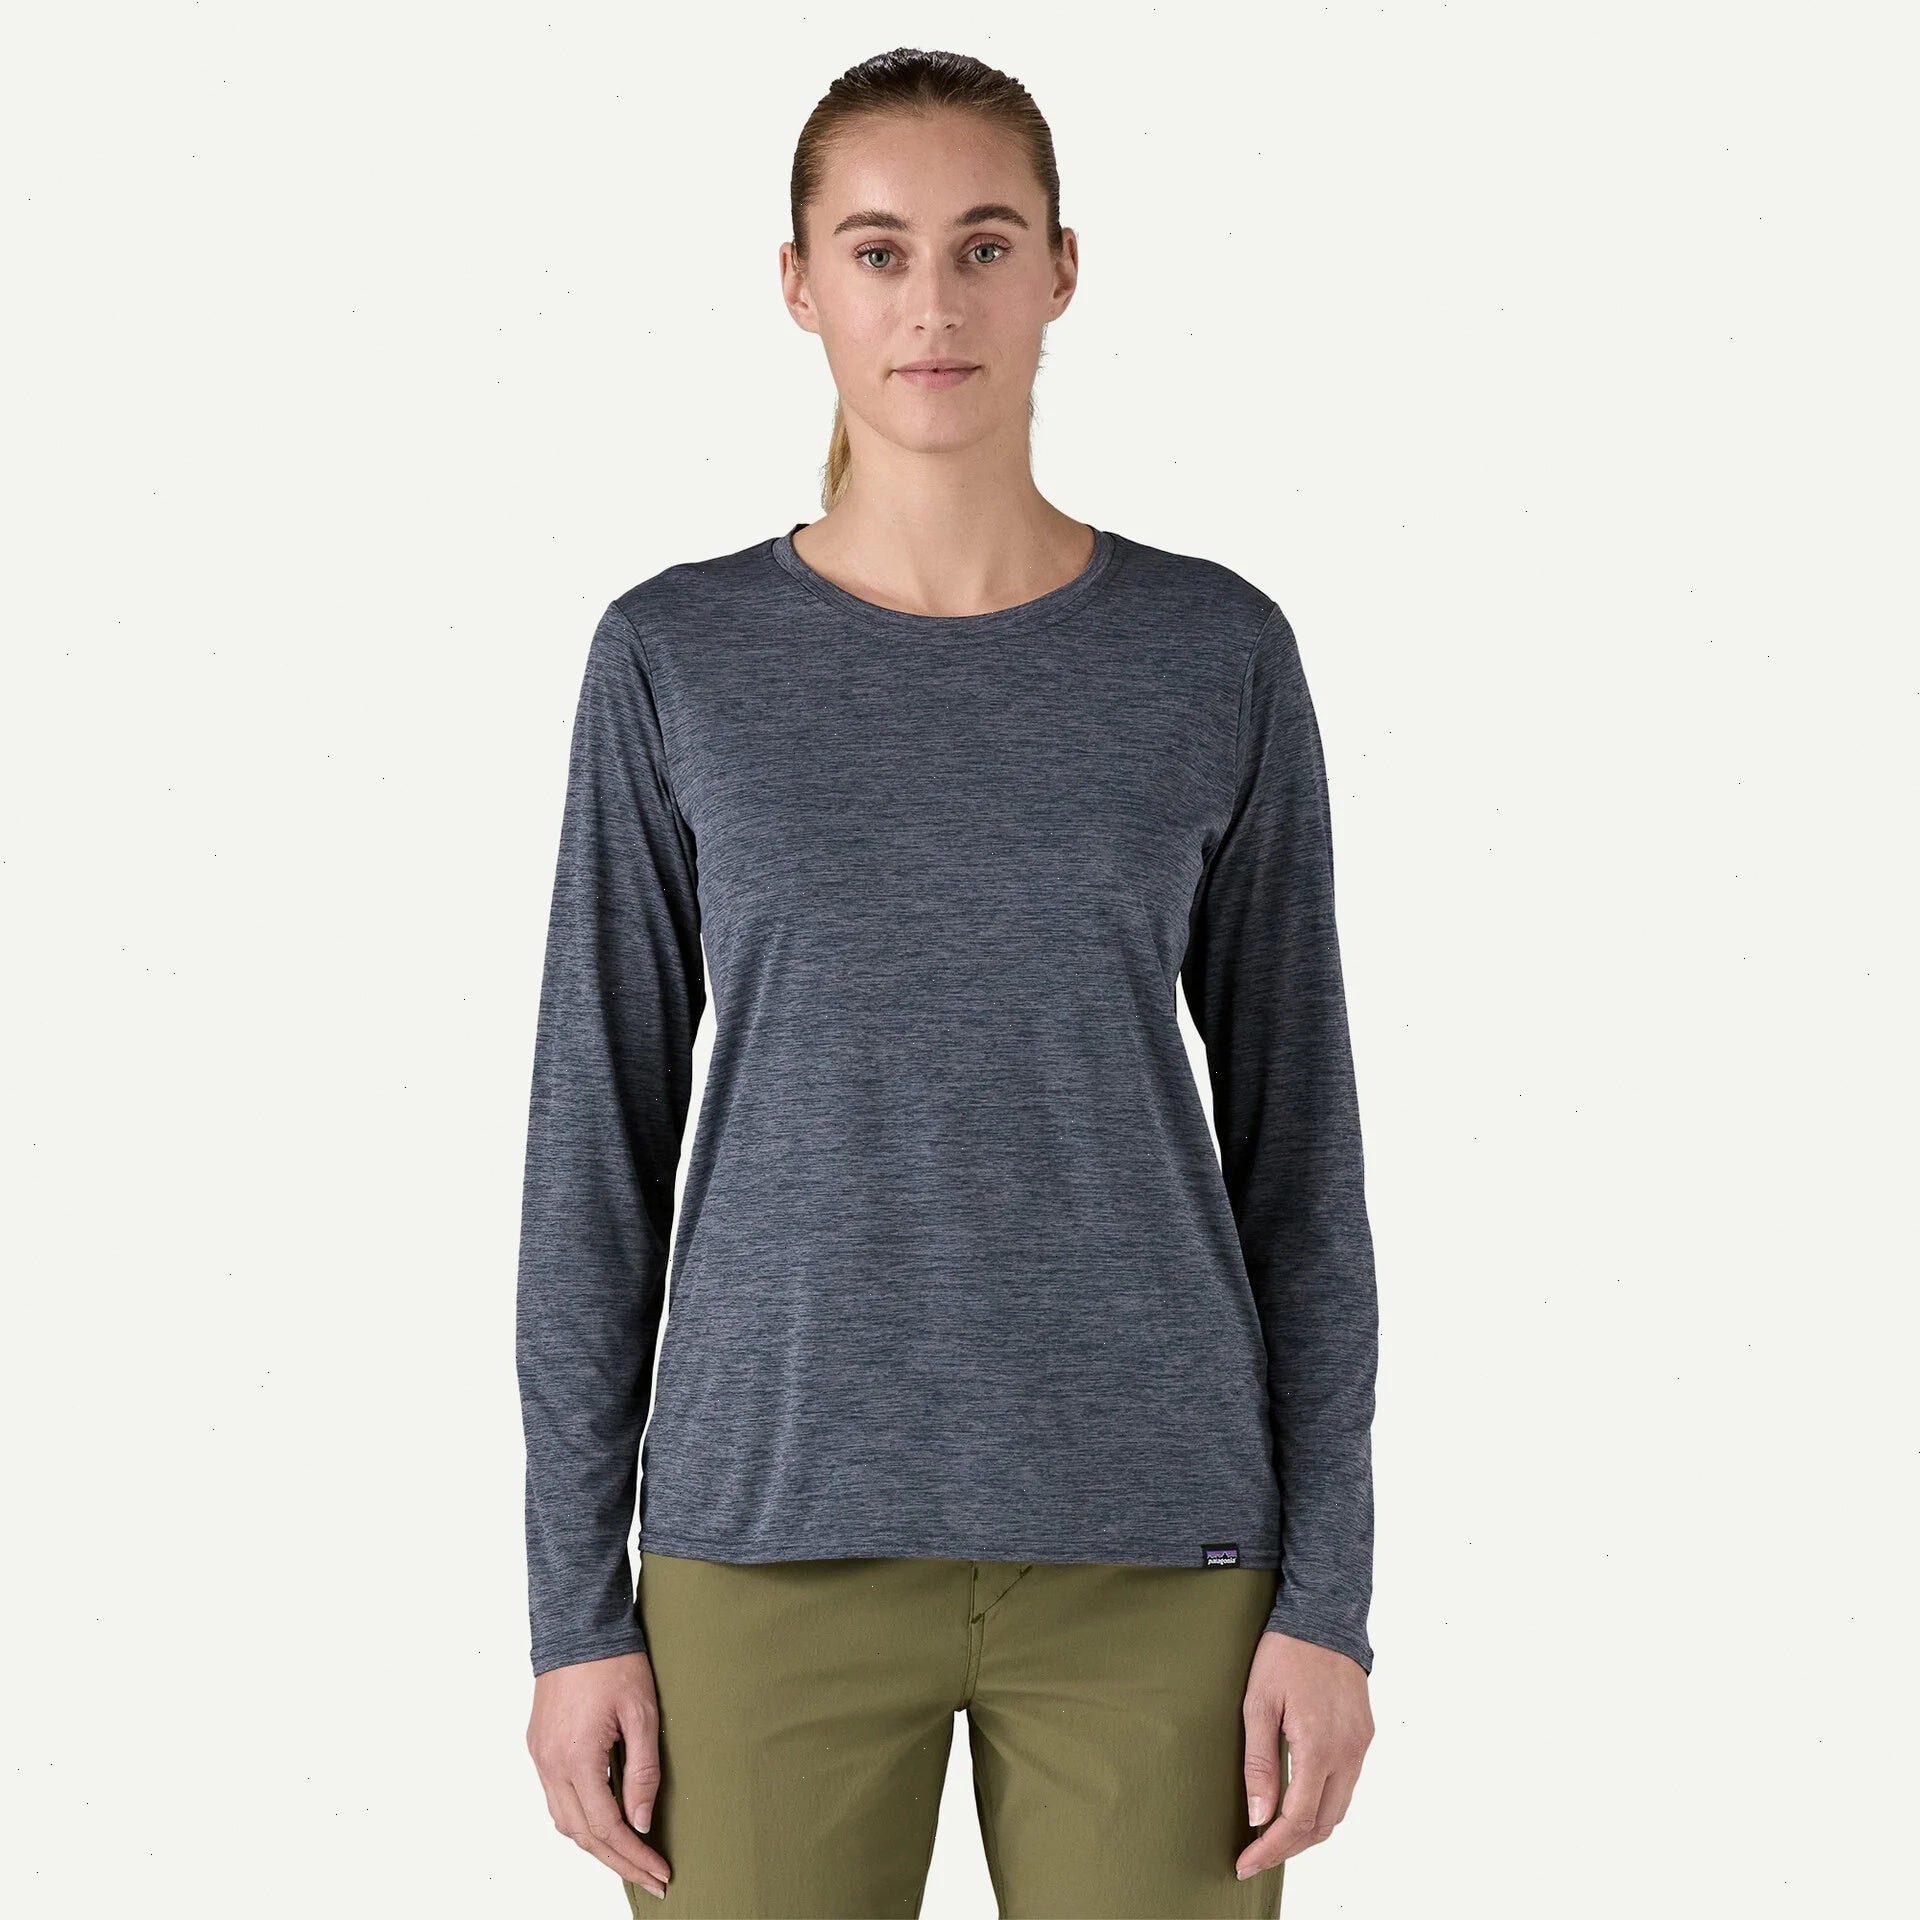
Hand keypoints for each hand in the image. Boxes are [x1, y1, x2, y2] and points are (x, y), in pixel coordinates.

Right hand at [526, 1650, 671, 1897]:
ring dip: (596, 1844)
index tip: (660, 1873)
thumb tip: (641, 1822)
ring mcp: (540, 1757)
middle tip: (651, 1877)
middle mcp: (550, 1765)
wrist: (577, 1625)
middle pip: (582, 1835)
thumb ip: (643, 1771)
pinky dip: (580, 1819)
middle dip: (618, 1862)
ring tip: (630, 1857)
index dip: (634, 1856)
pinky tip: (602, 1822)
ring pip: (564, 1821)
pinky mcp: (538, 1746)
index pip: (606, 1828)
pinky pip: (556, 1799)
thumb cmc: (613, 1662)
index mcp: (576, 1759)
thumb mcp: (642, 1713)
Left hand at [1235, 1629, 1372, 1881]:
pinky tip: (1299, 1802)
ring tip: (1273, 1836)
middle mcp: (1348, 1754)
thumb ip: (1259, 1764)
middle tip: (1255, 1855)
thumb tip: (1259, 1817)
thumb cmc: (1285, 1654)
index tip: (1245, 1863)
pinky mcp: (1364, 1736)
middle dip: (1289, 1848)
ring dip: (1307, 1830)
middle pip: (1322, 1825)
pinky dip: (1323, 1805)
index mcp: (1319, 1747)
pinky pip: (1347, 1786)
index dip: (1270, 1849)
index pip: (1296, 1820)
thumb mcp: (1258, 1704)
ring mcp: (1360, 1746)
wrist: (1324, 1616)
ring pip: (1338, 1810)